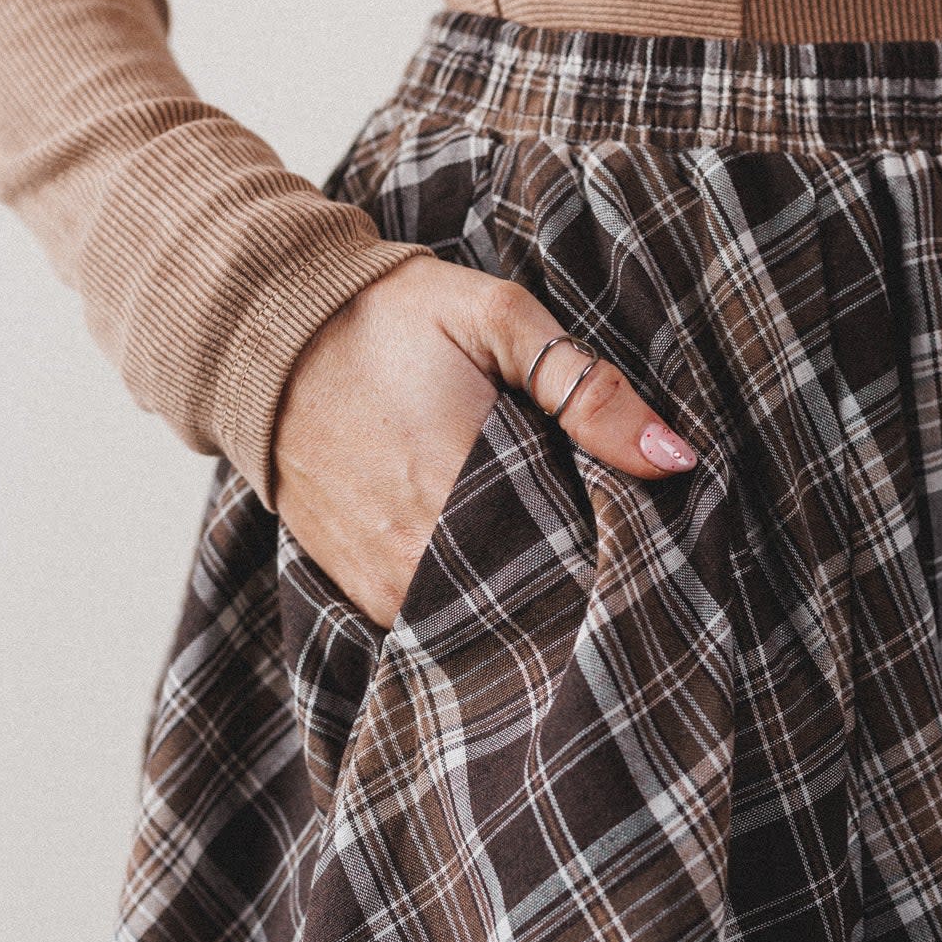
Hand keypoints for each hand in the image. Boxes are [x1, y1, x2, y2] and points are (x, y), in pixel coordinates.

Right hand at [271, 252, 697, 628]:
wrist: (267, 334)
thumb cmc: (390, 318)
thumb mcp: (496, 319)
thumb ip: (587, 390)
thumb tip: (675, 458)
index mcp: (463, 484)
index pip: (575, 560)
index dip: (618, 553)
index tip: (647, 536)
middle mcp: (420, 553)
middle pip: (536, 600)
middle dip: (579, 580)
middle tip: (611, 546)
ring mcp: (386, 584)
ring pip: (490, 619)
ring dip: (528, 595)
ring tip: (556, 552)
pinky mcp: (363, 595)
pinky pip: (441, 623)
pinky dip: (477, 602)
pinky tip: (502, 565)